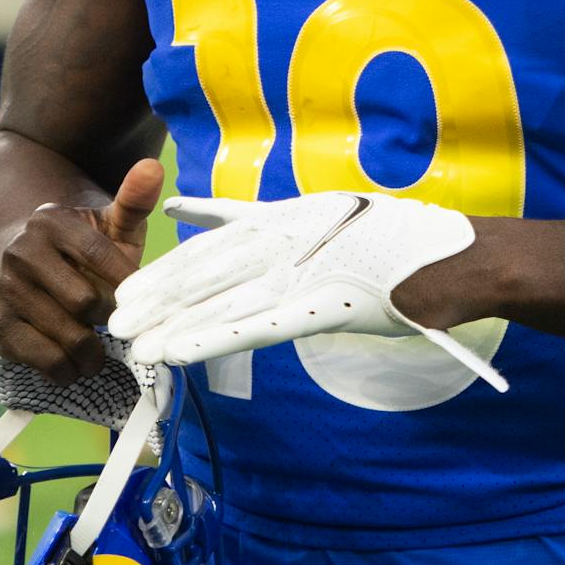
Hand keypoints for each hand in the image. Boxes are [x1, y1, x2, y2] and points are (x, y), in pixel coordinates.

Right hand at [0, 159, 162, 385]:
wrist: (26, 270)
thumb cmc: (82, 253)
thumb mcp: (110, 226)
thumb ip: (133, 201)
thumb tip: (152, 168)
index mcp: (50, 221)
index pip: (101, 257)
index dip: (126, 286)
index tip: (141, 302)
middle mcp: (20, 252)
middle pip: (84, 301)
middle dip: (108, 319)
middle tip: (115, 324)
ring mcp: (4, 290)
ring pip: (67, 335)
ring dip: (91, 351)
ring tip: (98, 348)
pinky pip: (44, 359)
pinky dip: (67, 369)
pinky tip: (73, 362)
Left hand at [107, 192, 507, 391]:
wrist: (449, 261)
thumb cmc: (392, 242)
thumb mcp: (320, 215)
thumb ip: (263, 218)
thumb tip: (204, 213)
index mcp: (287, 218)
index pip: (214, 243)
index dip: (169, 268)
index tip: (132, 288)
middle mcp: (288, 239)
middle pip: (208, 270)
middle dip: (158, 296)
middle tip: (116, 318)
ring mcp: (304, 270)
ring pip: (224, 298)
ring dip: (175, 323)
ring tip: (137, 344)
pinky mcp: (322, 303)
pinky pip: (259, 324)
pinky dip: (216, 337)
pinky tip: (182, 351)